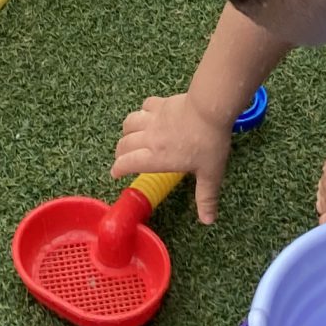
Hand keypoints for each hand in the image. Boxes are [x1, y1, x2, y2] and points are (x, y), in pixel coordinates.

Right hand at [112, 92, 233, 223]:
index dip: (118, 169)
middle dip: (120, 153)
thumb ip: (206, 197)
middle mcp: (149, 138)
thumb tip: (207, 221)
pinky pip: (144, 106)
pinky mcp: (160, 103)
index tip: (115, 174)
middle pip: (124, 144)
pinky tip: (148, 114)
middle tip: (123, 158)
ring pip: (129, 123)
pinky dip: (142, 112)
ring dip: (126, 131)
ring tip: (131, 137)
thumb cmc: (208, 143)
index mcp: (157, 158)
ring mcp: (153, 119)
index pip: (128, 163)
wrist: (209, 108)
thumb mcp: (210, 174)